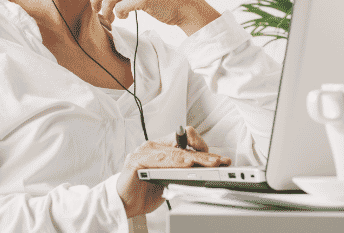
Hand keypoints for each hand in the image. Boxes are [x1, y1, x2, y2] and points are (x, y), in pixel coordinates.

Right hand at [116, 126, 230, 217]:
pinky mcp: (136, 160)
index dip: (204, 147)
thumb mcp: (169, 181)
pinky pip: (160, 159)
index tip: (220, 158)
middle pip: (185, 145)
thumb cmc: (145, 192)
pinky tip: (187, 164)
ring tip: (209, 163)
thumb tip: (205, 172)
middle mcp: (154, 146)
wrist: (123, 203)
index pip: (186, 140)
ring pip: (176, 152)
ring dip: (196, 159)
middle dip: (206, 155)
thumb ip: (182, 174)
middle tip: (220, 162)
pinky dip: (176, 162)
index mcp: (163, 148)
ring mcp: (144, 151)